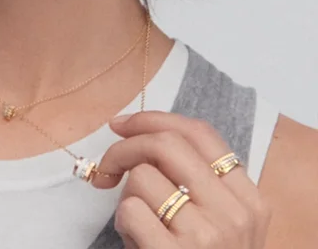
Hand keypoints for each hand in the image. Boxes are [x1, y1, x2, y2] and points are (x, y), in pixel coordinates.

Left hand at [92, 111, 272, 247]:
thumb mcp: (222, 225)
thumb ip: (200, 183)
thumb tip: (144, 133)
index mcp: (248, 200)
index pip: (201, 133)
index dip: (155, 119)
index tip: (123, 124)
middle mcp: (232, 214)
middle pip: (167, 143)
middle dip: (125, 145)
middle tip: (107, 165)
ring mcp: (206, 236)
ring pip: (143, 176)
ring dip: (125, 194)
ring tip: (137, 223)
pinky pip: (130, 209)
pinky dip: (122, 220)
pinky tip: (136, 241)